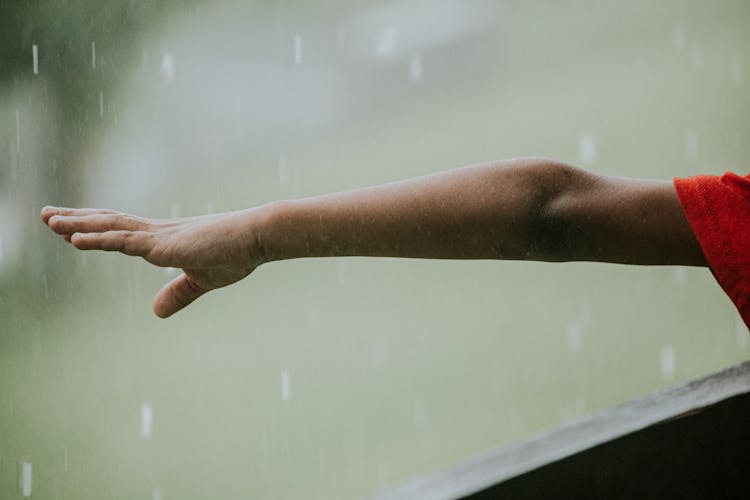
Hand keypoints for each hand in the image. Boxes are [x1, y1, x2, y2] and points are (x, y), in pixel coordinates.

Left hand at [41, 206, 264, 317]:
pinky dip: (97, 238)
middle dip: (77, 220)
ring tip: (49, 220)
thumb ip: (178, 293)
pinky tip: (73, 238)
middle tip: (47, 215)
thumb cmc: (236, 255)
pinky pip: (123, 239)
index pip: (122, 232)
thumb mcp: (202, 280)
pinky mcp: (164, 243)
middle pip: (109, 222)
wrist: (257, 237)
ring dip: (77, 224)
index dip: (96, 229)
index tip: (71, 228)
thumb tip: (156, 311)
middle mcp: (156, 233)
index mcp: (165, 240)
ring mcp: (159, 236)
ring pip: (110, 227)